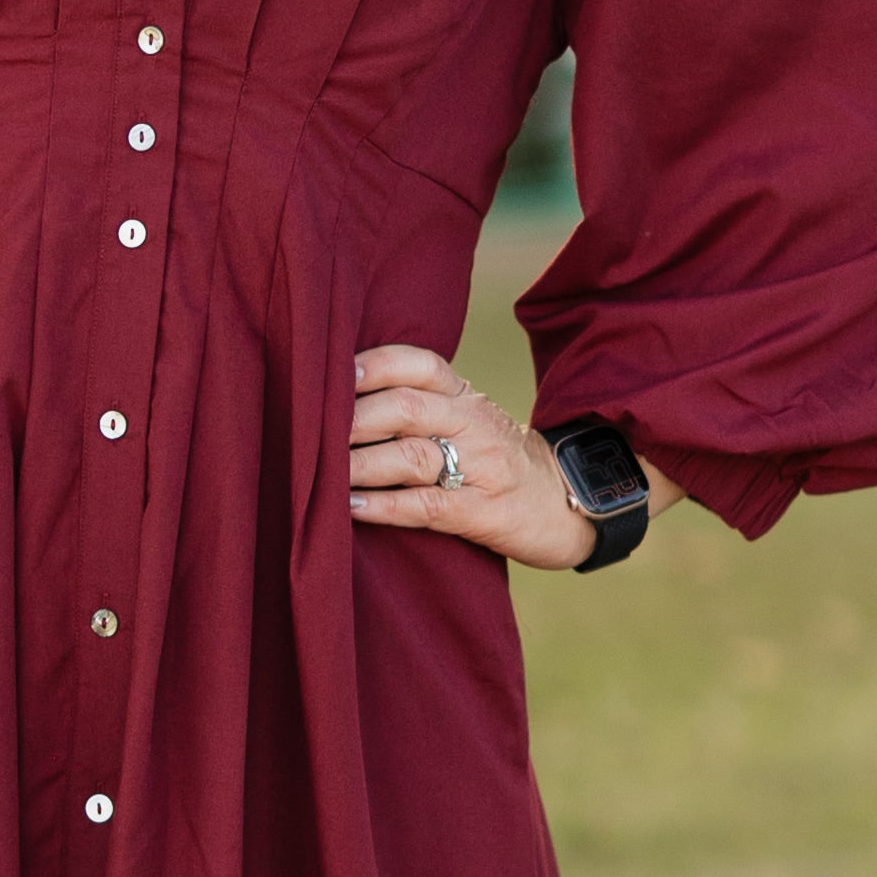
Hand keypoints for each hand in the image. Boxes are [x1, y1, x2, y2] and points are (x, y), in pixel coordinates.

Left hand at [346, 343, 609, 568]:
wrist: (565, 502)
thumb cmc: (494, 460)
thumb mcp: (466, 419)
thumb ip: (418, 405)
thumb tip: (336, 400)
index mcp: (465, 396)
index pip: (418, 364)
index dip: (372, 365)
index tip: (330, 374)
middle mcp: (473, 422)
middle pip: (406, 408)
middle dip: (352, 420)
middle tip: (310, 434)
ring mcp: (481, 468)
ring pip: (412, 456)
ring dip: (358, 464)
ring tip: (320, 473)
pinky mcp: (484, 512)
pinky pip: (428, 505)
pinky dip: (384, 507)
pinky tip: (351, 508)